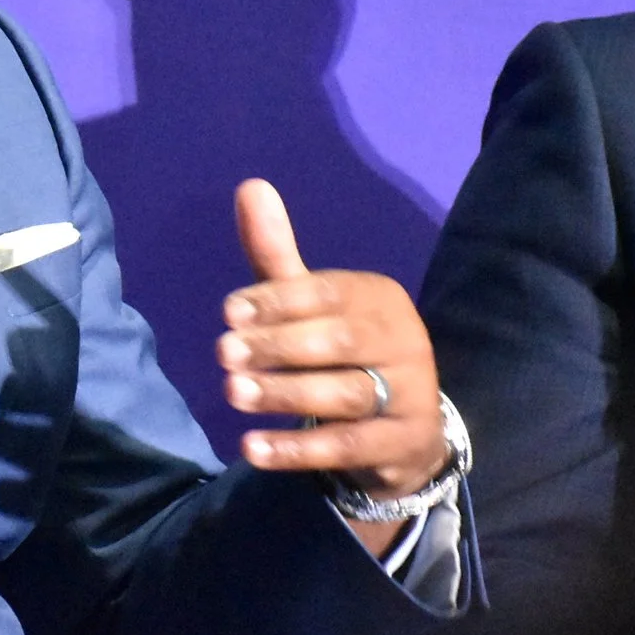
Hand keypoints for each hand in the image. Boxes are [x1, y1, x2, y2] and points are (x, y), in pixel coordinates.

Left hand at [217, 179, 450, 550]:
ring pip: (345, 392)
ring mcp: (411, 394)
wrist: (406, 429)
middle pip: (338, 341)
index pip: (328, 293)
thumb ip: (278, 256)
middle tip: (223, 353)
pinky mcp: (403, 443)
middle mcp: (405, 339)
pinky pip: (347, 446)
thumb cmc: (344, 353)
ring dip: (285, 394)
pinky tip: (251, 448)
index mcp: (380, 297)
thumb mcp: (312, 305)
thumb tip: (250, 185)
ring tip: (231, 393)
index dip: (278, 300)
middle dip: (277, 346)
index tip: (228, 312)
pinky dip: (298, 449)